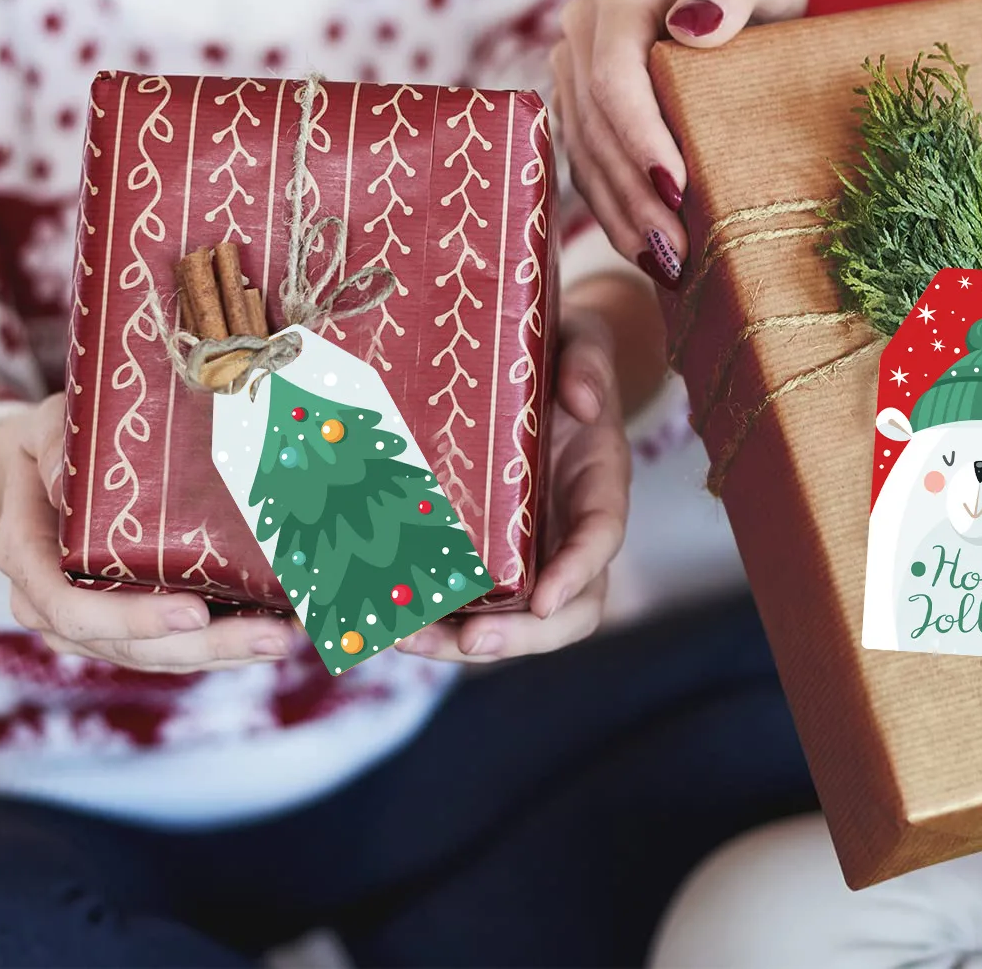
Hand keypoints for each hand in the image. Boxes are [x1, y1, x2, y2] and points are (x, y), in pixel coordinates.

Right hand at [0, 395, 296, 671]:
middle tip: (272, 634)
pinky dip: (224, 644)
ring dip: (226, 652)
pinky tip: (277, 629)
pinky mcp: (128, 623)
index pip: (71, 606)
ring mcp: (91, 623)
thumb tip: (66, 476)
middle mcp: (54, 604)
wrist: (44, 471)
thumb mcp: (47, 429)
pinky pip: (172, 646)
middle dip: (204, 645)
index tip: (194, 612)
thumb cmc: (54, 445)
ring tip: (287, 637)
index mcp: (28, 558)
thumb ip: (56, 445)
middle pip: (127, 643)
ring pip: (157, 654)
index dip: (129, 617)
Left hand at [396, 304, 629, 663]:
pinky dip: (431, 618)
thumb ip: (588, 360)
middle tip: (467, 644)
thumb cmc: (563, 348)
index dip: (577, 574)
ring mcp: (529, 545)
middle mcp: (569, 526)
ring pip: (511, 619)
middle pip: (565, 608)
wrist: (539, 357)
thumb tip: (582, 401)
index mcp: (600, 480)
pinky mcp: (484, 546)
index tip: (543, 600)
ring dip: (460, 642)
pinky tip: (380, 618)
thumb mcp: (582, 339)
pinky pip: (466, 598)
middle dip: (519, 637)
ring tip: (403, 641)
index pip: (601, 539)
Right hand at [551, 0, 806, 277]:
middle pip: (594, 127)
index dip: (639, 137)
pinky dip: (614, 213)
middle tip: (676, 253)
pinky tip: (646, 253)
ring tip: (665, 266)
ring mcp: (574, 72)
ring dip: (621, 216)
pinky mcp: (579, 108)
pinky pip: (587, 167)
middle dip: (633, 194)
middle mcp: (581, 33)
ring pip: (585, 156)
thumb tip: (695, 24)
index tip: (677, 188)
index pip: (614, 77)